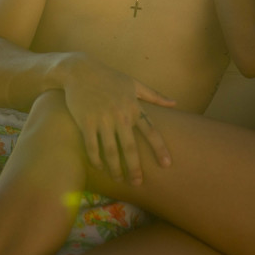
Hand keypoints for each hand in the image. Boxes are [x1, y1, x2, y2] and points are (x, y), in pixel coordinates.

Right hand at [63, 58, 174, 184]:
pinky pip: (92, 147)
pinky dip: (96, 160)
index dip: (159, 149)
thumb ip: (154, 95)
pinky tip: (100, 168)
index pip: (150, 131)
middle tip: (137, 183)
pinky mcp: (86, 122)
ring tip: (119, 179)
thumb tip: (175, 103)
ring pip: (111, 151)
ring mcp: (102, 119)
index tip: (167, 165)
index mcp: (133, 106)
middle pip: (130, 148)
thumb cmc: (108, 77)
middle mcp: (120, 115)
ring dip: (115, 168)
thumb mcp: (133, 83)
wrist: (79, 70)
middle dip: (135, 168)